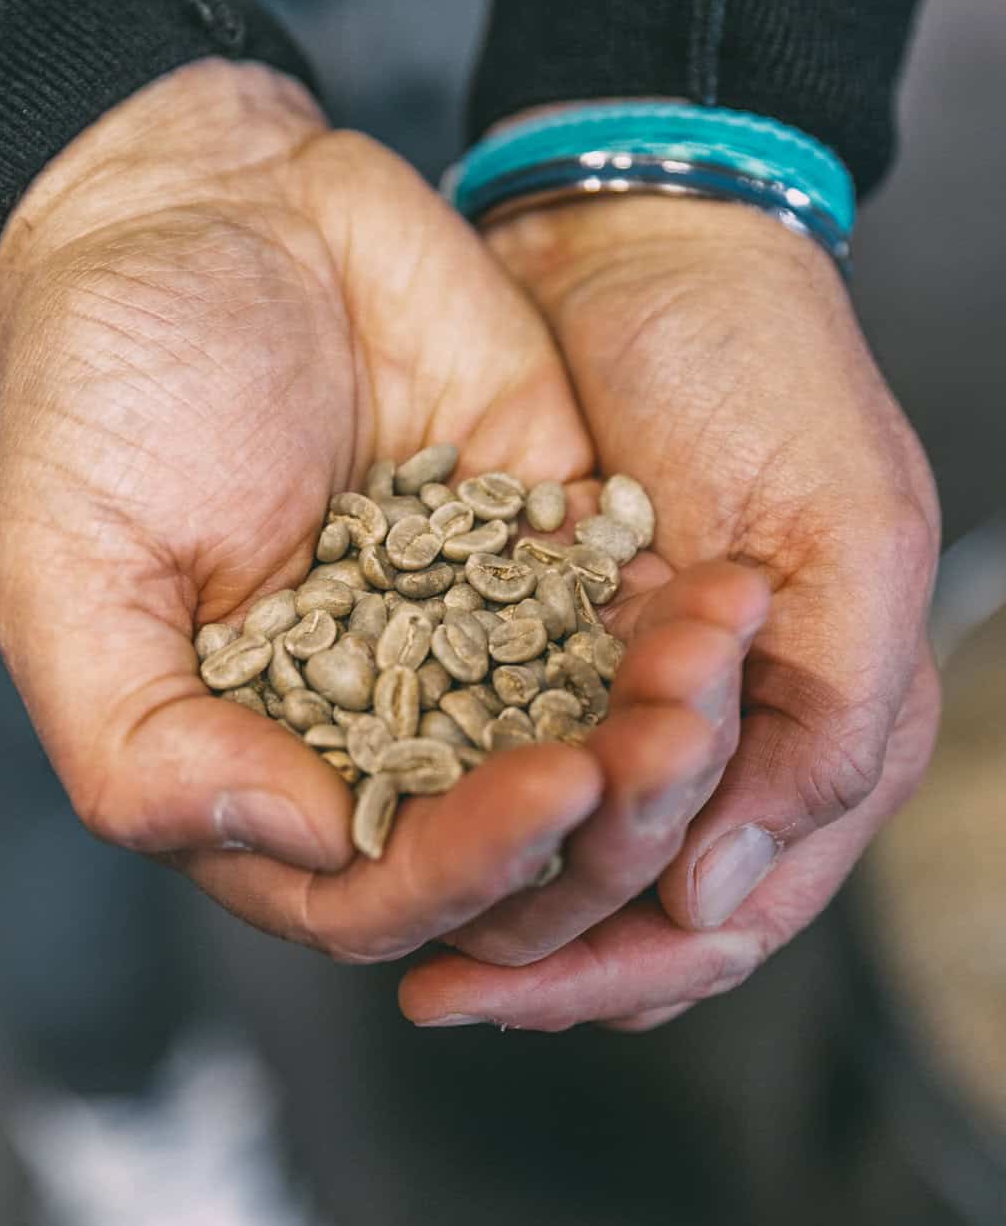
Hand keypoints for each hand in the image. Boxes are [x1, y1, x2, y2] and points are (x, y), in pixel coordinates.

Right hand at [0, 62, 754, 969]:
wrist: (202, 208)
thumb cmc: (101, 392)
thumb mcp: (64, 576)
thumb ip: (144, 746)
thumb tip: (305, 846)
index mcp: (256, 763)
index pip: (374, 888)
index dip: (465, 874)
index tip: (543, 799)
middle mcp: (376, 720)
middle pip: (508, 844)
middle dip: (597, 827)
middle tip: (663, 758)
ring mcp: (471, 631)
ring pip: (592, 743)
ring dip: (665, 739)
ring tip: (708, 682)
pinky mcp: (544, 537)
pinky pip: (630, 612)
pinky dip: (686, 626)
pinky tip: (730, 600)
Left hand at [399, 194, 939, 1031]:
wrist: (650, 241)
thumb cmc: (770, 368)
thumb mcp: (852, 534)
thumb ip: (829, 724)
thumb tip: (721, 895)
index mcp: (830, 732)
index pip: (726, 912)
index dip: (616, 962)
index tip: (498, 984)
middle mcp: (732, 738)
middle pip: (626, 904)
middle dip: (532, 933)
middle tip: (429, 962)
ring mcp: (633, 696)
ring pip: (555, 850)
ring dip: (485, 878)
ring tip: (393, 904)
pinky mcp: (545, 643)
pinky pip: (493, 755)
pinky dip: (446, 800)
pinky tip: (373, 827)